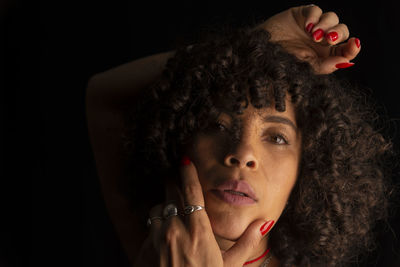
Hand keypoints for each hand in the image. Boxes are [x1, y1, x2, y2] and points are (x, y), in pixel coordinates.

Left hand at [134, 157, 272, 266]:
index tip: (185, 160)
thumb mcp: (231, 265)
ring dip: (164, 209)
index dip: (187, 172)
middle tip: (175, 179)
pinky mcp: (144, 249)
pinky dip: (157, 228)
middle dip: (173, 184)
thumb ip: (247, 242)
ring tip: (173, 217)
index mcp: (198, 231)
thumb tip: (263, 222)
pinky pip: (149, 228)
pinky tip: (164, 240)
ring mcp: (156, 239)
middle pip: (170, 194)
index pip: (191, 192)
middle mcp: (175, 230)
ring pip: (157, 209)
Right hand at [256, 5, 360, 73]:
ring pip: (332, 18)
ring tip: (314, 35)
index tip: (354, 45)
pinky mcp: (302, 15)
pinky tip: (307, 26)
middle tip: (329, 39)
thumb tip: (347, 62)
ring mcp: (312, 26)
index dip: (352, 47)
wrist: (260, 54)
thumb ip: (328, 65)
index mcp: (325, 55)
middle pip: (343, 30)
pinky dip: (314, 17)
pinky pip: (316, 10)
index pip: (346, 49)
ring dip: (327, 25)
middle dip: (339, 33)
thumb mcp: (307, 68)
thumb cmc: (281, 65)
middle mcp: (321, 41)